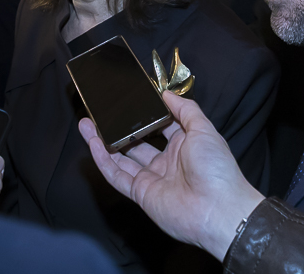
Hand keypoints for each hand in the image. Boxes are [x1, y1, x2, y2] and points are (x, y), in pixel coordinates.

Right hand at [78, 90, 264, 261]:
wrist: (218, 210)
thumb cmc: (215, 167)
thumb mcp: (204, 130)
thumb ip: (185, 110)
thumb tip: (166, 94)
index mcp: (183, 145)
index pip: (159, 126)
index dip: (144, 114)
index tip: (128, 99)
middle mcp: (166, 161)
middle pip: (135, 142)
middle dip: (118, 128)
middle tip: (100, 112)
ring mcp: (152, 178)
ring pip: (121, 158)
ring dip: (103, 142)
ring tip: (85, 124)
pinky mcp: (141, 194)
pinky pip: (118, 176)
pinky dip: (104, 161)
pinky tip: (93, 144)